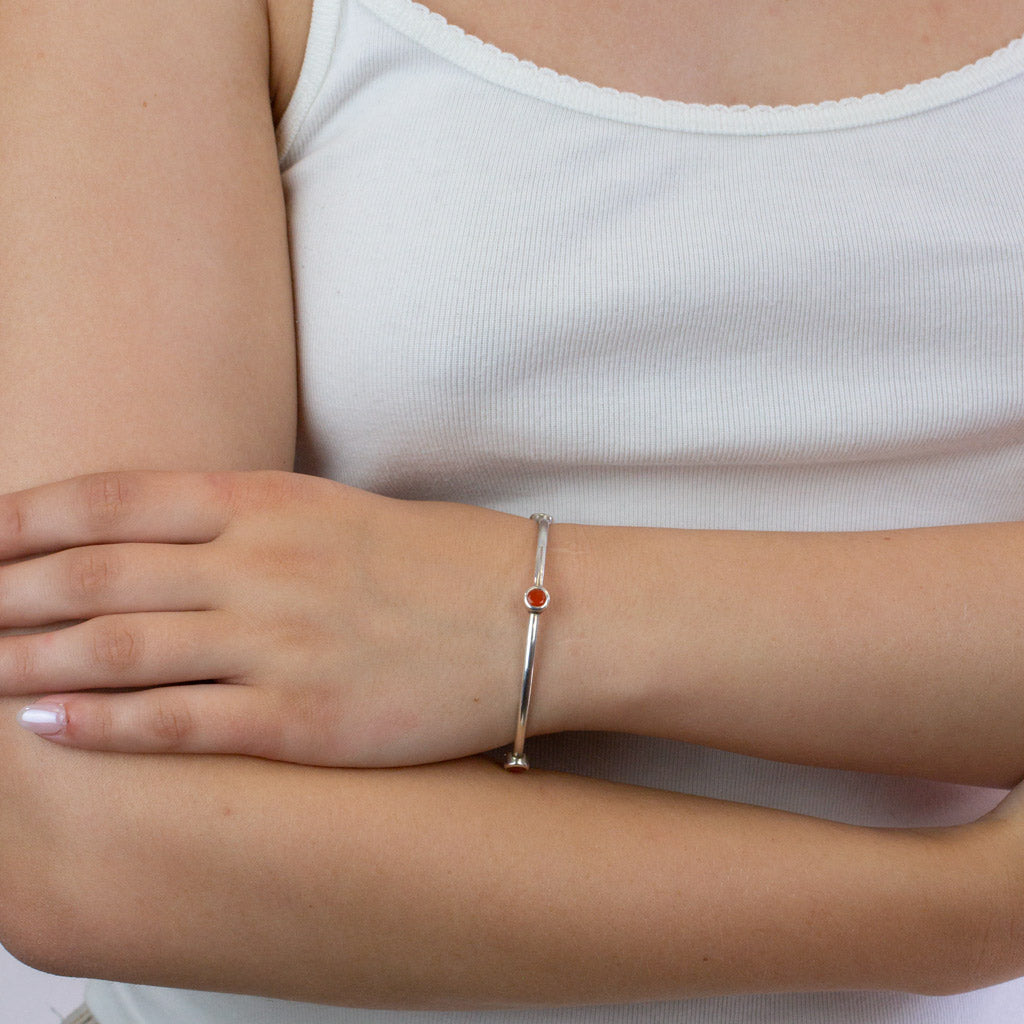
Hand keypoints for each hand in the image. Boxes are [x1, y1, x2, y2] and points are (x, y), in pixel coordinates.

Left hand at [1, 470, 554, 764]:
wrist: (533, 615)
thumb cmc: (441, 560)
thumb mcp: (339, 514)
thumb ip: (252, 520)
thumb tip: (166, 540)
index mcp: (272, 503)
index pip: (118, 500)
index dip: (29, 517)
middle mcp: (263, 565)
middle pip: (98, 575)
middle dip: (8, 591)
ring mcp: (280, 643)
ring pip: (121, 649)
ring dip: (30, 657)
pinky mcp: (303, 718)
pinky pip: (178, 723)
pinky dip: (101, 723)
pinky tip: (45, 724)